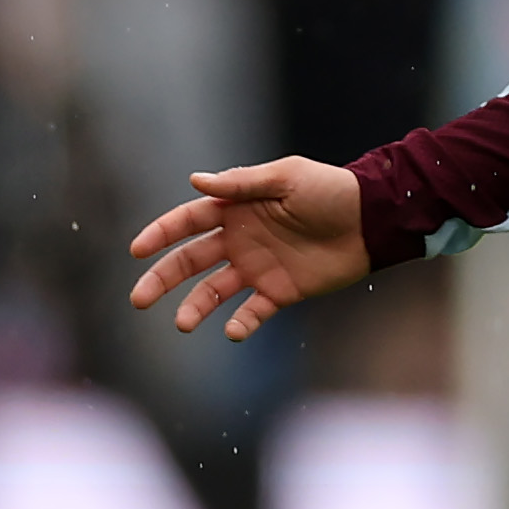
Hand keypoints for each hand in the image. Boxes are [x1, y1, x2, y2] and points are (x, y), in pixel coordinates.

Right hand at [127, 157, 369, 339]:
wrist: (372, 220)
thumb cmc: (330, 190)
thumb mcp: (286, 177)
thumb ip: (242, 182)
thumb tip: (195, 181)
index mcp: (236, 209)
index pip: (187, 223)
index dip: (161, 235)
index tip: (137, 251)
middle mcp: (239, 240)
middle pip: (189, 261)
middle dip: (162, 279)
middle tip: (138, 299)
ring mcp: (257, 268)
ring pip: (214, 291)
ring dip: (195, 307)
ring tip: (183, 323)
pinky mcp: (280, 291)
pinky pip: (253, 312)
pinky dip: (242, 324)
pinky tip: (234, 331)